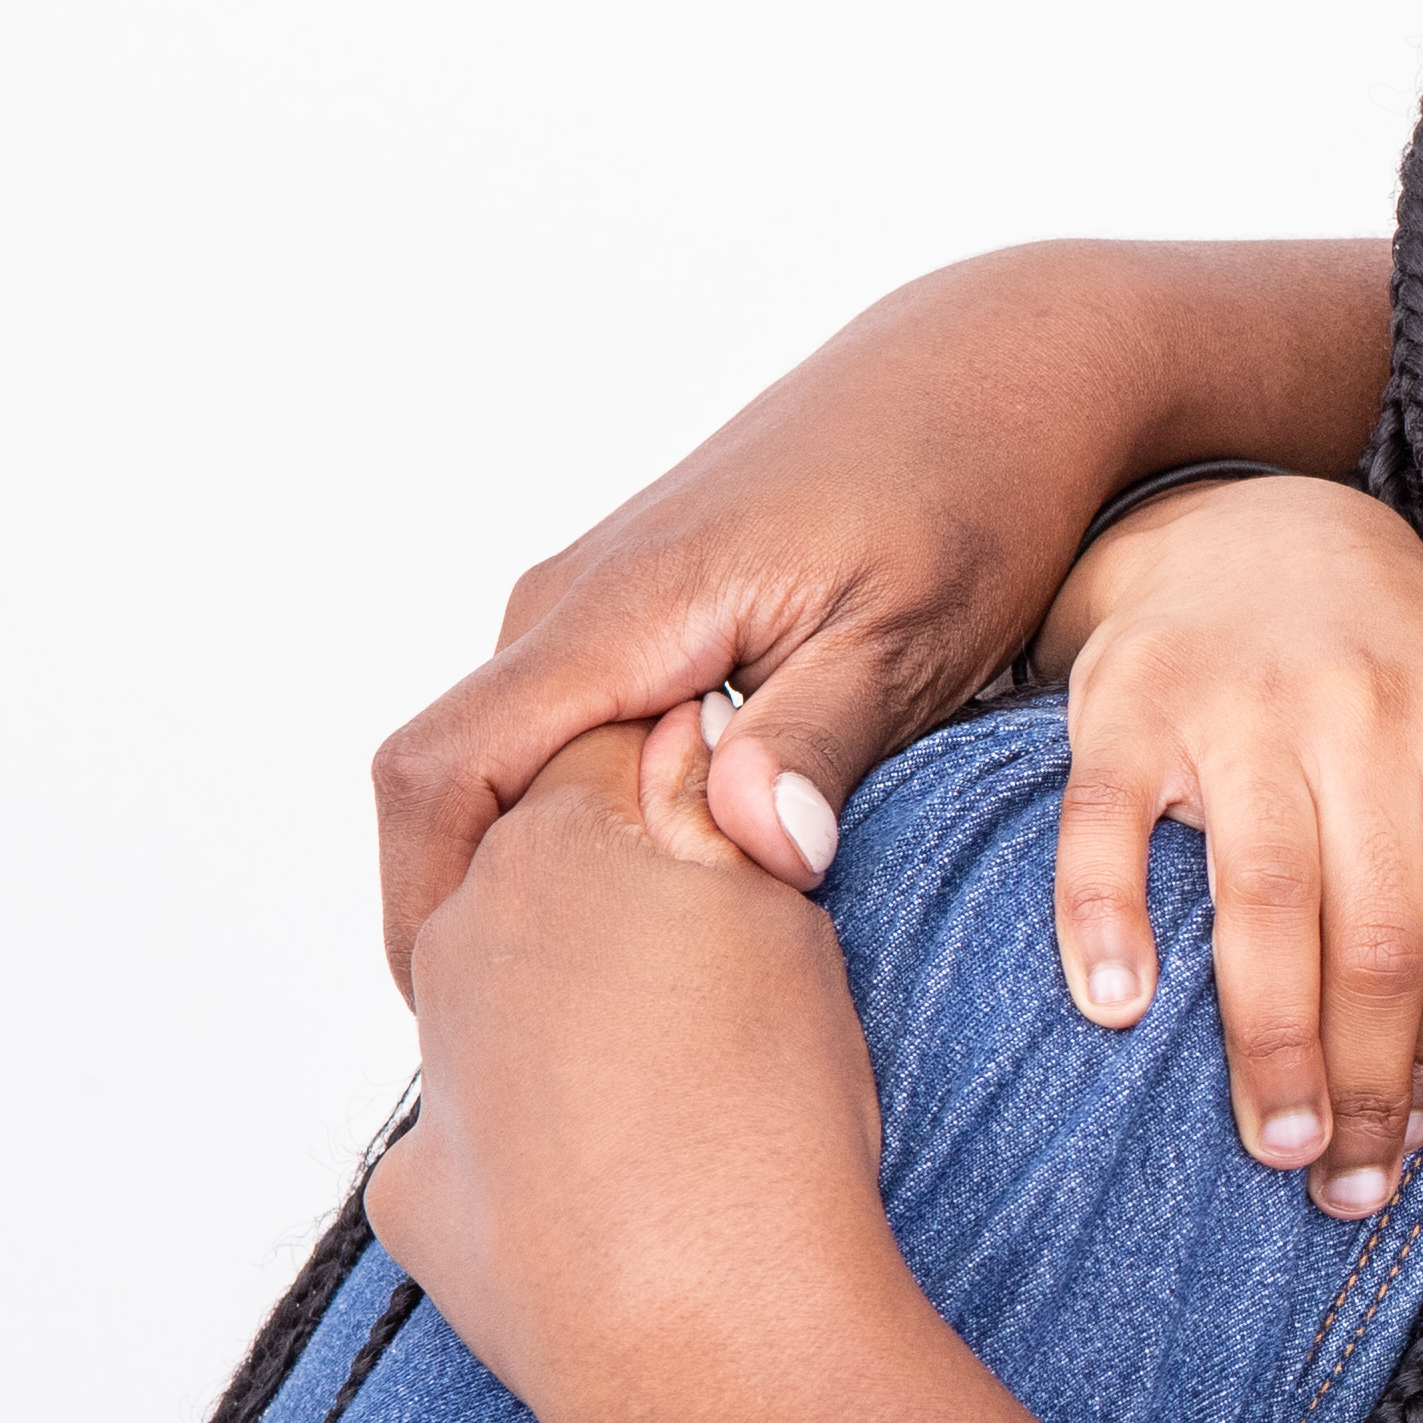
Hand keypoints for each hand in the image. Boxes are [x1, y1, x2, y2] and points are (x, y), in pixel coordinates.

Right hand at [365, 239, 1421, 987]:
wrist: (995, 369)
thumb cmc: (971, 493)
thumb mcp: (917, 632)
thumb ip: (822, 738)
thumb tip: (754, 846)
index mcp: (619, 615)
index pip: (442, 777)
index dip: (427, 916)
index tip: (474, 1029)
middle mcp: (576, 604)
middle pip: (447, 787)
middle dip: (463, 920)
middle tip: (535, 1052)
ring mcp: (600, 603)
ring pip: (502, 765)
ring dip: (522, 878)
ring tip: (589, 1008)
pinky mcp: (642, 612)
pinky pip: (562, 734)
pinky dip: (574, 828)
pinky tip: (651, 912)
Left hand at [369, 714, 907, 1422]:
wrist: (709, 1338)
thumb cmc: (770, 1124)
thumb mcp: (787, 920)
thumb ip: (729, 816)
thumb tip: (686, 742)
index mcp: (555, 847)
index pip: (606, 749)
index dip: (687, 785)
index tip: (747, 839)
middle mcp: (465, 940)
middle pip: (538, 877)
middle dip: (619, 901)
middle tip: (733, 978)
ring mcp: (435, 1070)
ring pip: (503, 1005)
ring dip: (578, 1020)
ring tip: (694, 1089)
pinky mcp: (421, 1192)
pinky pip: (478, 1139)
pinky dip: (538, 1148)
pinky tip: (619, 1185)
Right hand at [1039, 474, 1422, 1215]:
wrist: (1260, 530)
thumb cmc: (1399, 679)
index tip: (1415, 1137)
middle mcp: (1370, 716)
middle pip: (1379, 944)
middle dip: (1369, 1087)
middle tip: (1342, 1185)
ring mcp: (1245, 705)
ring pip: (1268, 907)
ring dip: (1270, 1048)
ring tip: (1276, 1147)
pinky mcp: (1130, 700)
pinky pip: (1110, 827)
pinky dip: (1108, 922)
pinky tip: (1118, 1013)